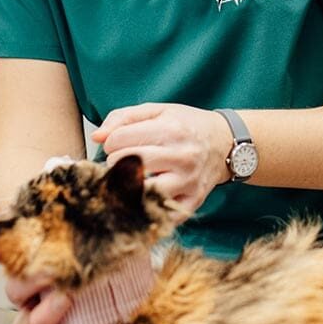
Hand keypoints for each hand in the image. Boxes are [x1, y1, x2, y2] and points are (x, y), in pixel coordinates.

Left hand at [92, 103, 232, 215]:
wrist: (225, 144)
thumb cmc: (187, 125)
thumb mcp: (158, 110)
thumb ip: (123, 117)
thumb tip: (97, 136)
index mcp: (171, 130)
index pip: (120, 140)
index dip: (110, 142)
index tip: (116, 143)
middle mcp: (181, 157)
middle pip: (127, 165)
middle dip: (115, 162)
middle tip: (120, 160)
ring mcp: (188, 182)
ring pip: (142, 191)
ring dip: (127, 185)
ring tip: (130, 176)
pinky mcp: (192, 202)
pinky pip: (160, 213)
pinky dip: (146, 207)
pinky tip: (144, 194)